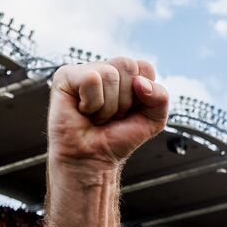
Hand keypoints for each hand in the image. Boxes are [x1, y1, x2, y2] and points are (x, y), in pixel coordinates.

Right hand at [47, 57, 168, 171]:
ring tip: (96, 117)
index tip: (129, 112)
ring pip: (109, 74)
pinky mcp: (65, 76)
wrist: (92, 160)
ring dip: (107, 106)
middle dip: (125, 100)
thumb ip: (161, 97)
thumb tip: (139, 82)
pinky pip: (91, 79)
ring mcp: (84, 70)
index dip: (143, 95)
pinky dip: (92, 103)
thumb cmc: (118, 138)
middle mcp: (105, 68)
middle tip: (111, 116)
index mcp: (125, 74)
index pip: (145, 67)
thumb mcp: (153, 120)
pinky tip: (83, 111)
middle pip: (128, 66)